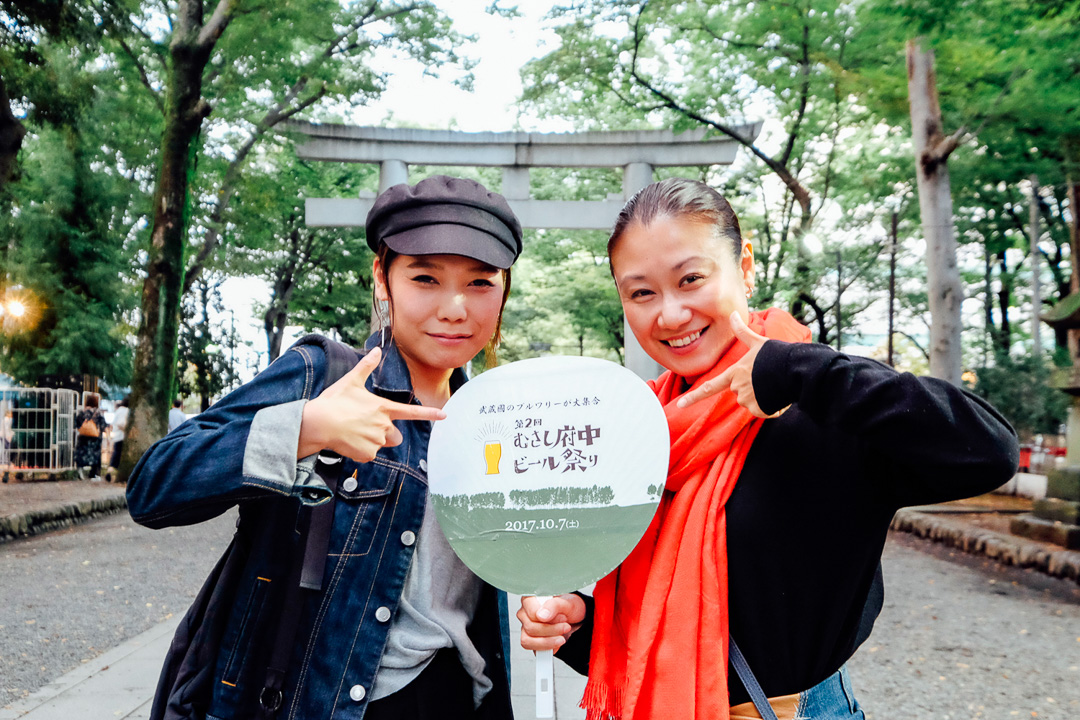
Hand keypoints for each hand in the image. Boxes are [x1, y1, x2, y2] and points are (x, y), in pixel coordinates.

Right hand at [298, 347, 446, 461]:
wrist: (318, 423)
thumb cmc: (334, 402)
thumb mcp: (351, 381)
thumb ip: (366, 367)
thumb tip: (377, 350)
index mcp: (383, 408)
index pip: (412, 412)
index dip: (429, 414)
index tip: (444, 415)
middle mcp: (383, 425)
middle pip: (396, 436)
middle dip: (387, 433)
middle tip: (367, 426)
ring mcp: (376, 441)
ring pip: (382, 445)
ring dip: (373, 441)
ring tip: (354, 432)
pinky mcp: (367, 453)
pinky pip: (369, 455)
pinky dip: (361, 450)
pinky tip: (348, 441)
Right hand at [518, 594, 586, 652]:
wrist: (574, 618)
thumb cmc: (568, 607)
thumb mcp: (567, 603)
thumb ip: (554, 605)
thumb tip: (541, 616)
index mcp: (530, 598)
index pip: (531, 612)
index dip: (548, 618)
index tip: (562, 618)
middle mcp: (525, 612)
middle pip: (530, 628)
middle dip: (552, 630)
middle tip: (566, 626)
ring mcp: (526, 627)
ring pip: (528, 640)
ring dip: (548, 641)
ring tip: (562, 637)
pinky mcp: (530, 640)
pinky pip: (533, 649)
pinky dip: (547, 648)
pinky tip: (556, 641)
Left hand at [676, 311, 773, 416]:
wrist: (794, 369)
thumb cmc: (776, 354)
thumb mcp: (757, 342)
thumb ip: (742, 332)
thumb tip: (733, 313)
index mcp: (734, 373)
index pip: (710, 387)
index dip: (693, 397)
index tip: (679, 405)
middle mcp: (737, 388)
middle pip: (740, 392)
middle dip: (753, 388)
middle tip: (767, 378)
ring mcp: (748, 400)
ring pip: (753, 403)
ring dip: (764, 398)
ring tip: (775, 385)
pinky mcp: (760, 410)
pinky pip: (765, 411)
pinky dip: (773, 407)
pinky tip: (780, 395)